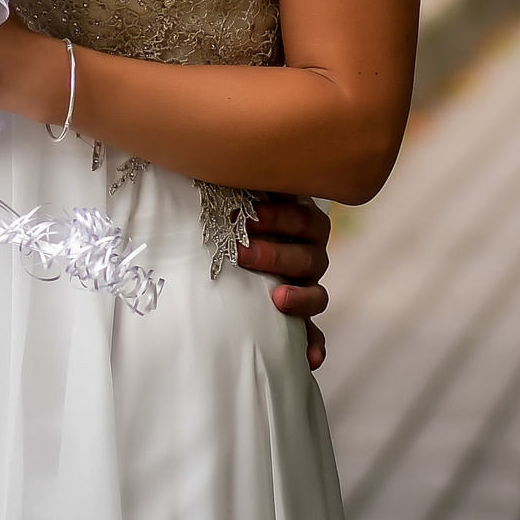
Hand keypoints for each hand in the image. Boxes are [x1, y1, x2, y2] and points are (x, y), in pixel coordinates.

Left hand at [240, 196, 331, 369]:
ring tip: (278, 298)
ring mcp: (304, 285)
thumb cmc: (226, 212)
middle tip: (243, 252)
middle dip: (276, 254)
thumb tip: (201, 160)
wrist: (223, 243)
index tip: (248, 215)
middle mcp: (307, 254)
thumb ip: (230, 183)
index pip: (305, 219)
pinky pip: (314, 333)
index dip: (281, 217)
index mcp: (297, 223)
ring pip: (317, 293)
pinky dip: (313, 344)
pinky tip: (309, 358)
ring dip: (300, 297)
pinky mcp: (298, 316)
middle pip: (311, 256)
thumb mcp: (231, 193)